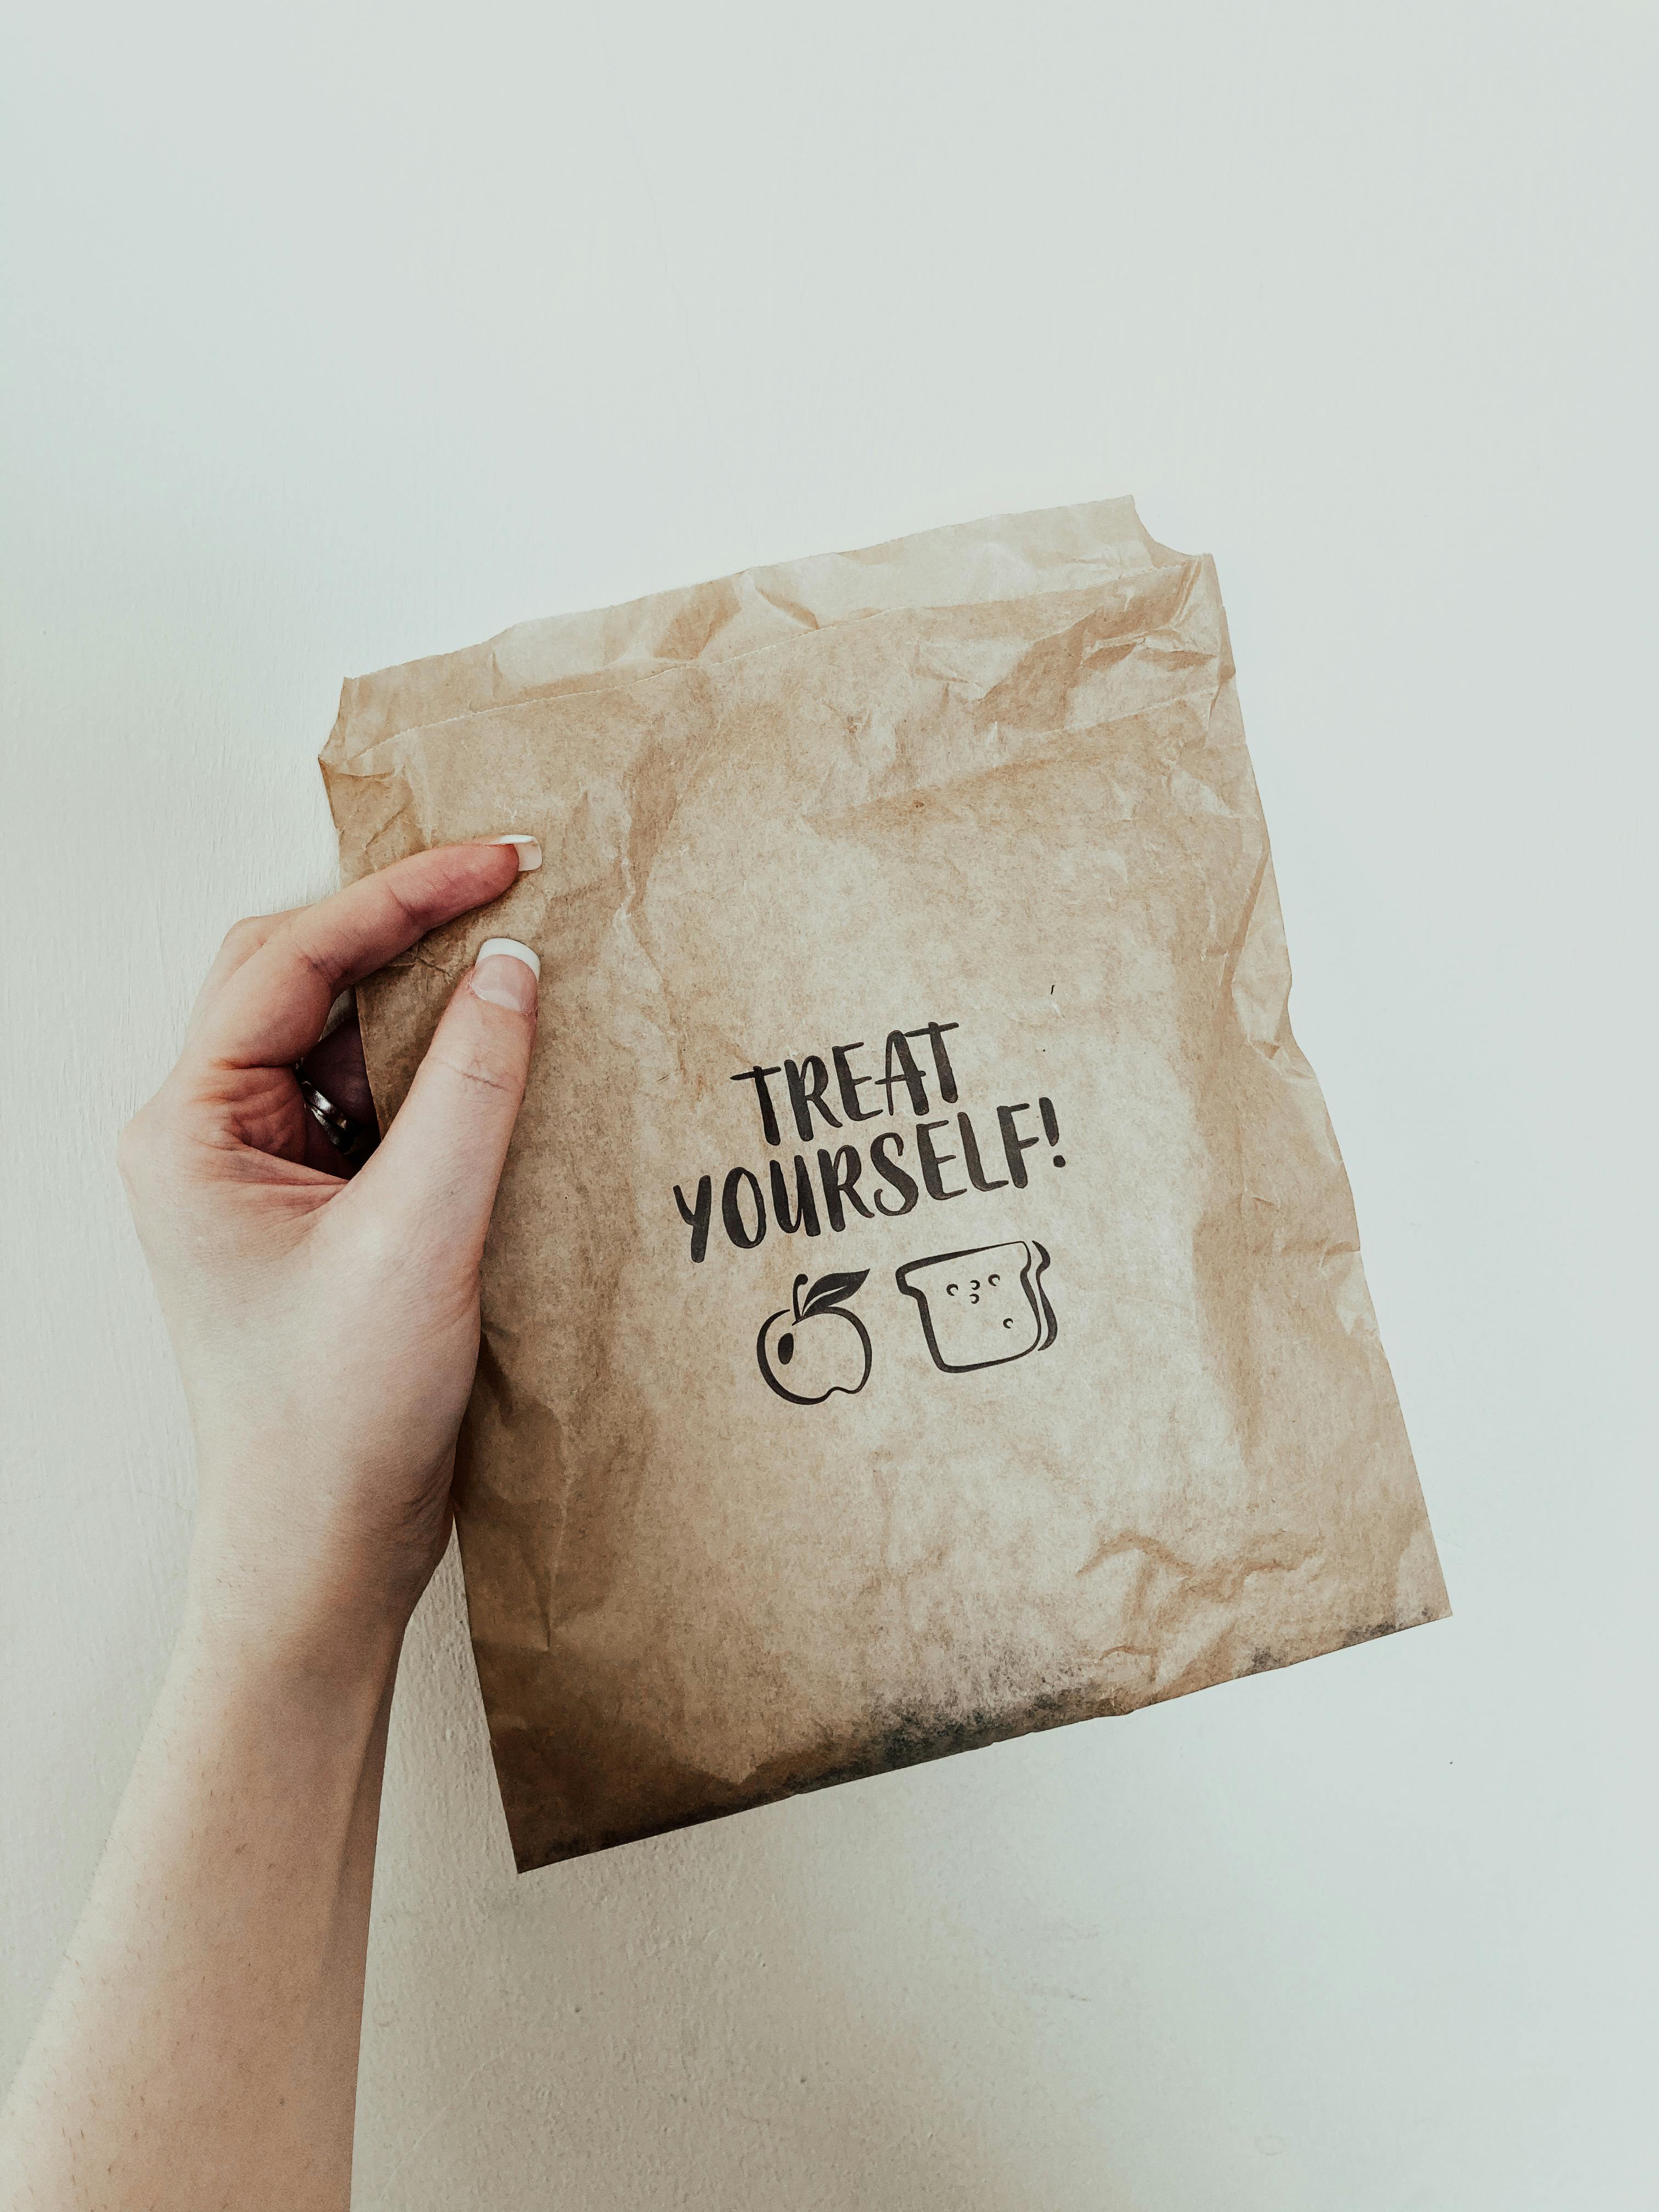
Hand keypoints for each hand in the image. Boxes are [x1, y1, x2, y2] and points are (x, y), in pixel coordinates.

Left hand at [118, 840, 541, 1674]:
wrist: (324, 1554)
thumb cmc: (337, 1420)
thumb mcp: (422, 1235)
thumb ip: (472, 1088)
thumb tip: (511, 965)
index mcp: (190, 1130)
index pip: (290, 960)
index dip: (400, 897)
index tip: (502, 862)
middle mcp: (207, 1137)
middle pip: (298, 978)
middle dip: (402, 933)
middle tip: (512, 894)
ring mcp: (257, 1174)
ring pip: (338, 1038)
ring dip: (423, 1007)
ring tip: (519, 982)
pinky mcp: (311, 1209)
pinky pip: (370, 1104)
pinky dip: (434, 1077)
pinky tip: (503, 1073)